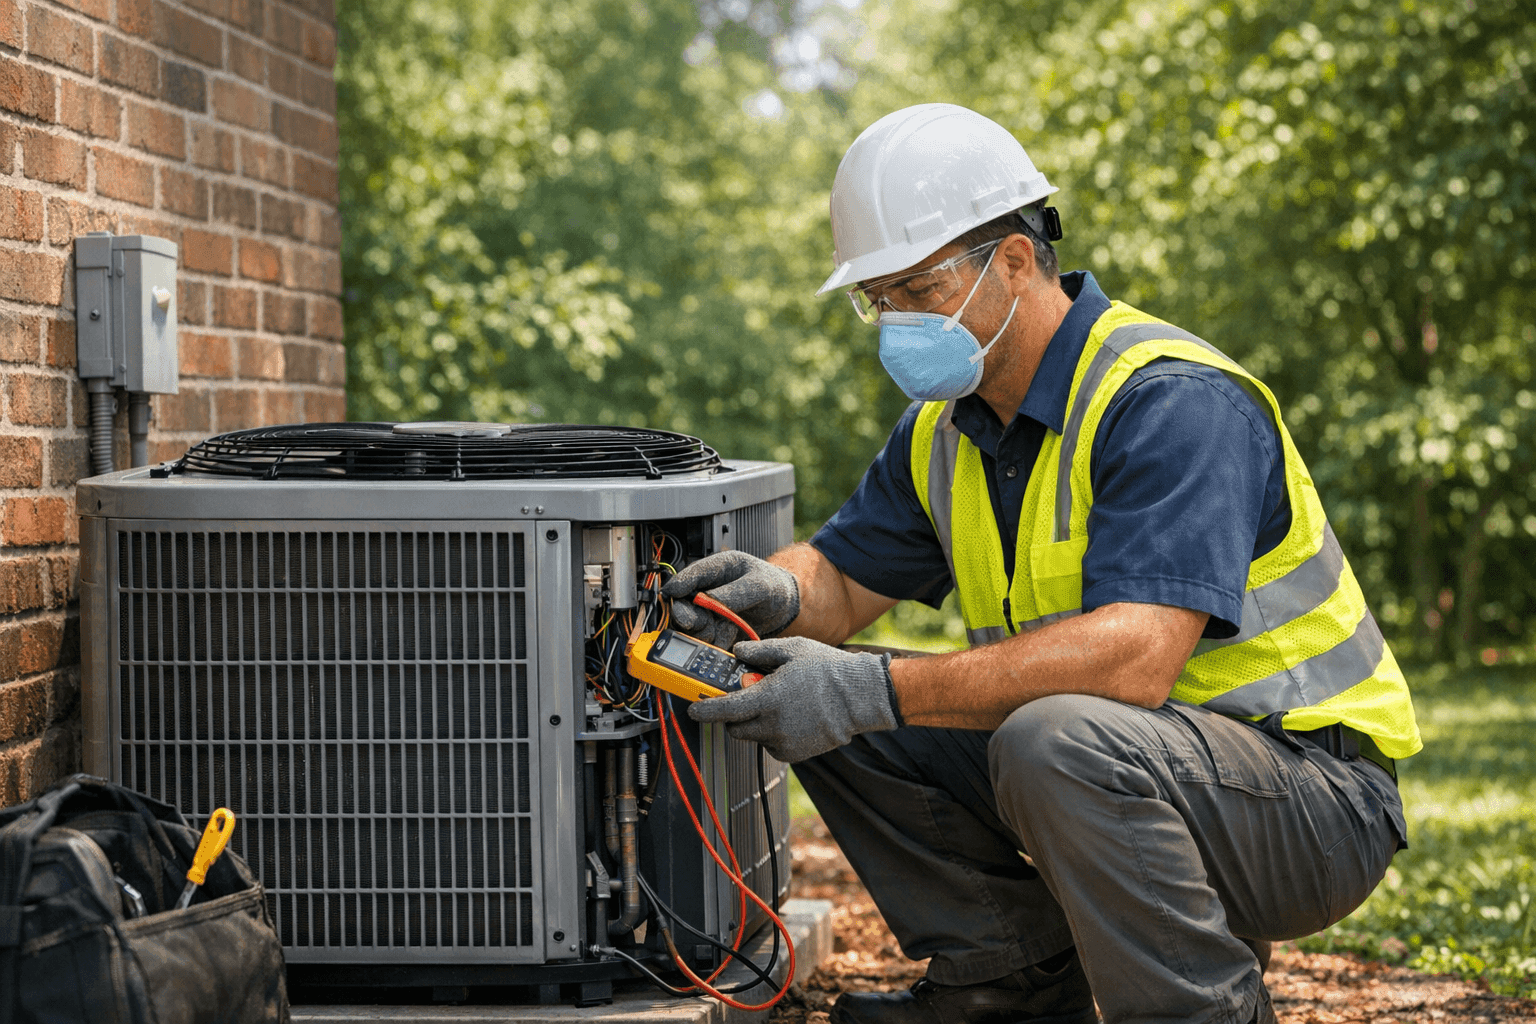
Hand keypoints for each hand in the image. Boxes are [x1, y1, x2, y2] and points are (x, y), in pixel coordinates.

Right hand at [660, 551, 800, 646]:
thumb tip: (710, 599)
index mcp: (718, 568)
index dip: (679, 584)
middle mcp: (709, 588)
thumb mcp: (761, 585)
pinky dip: (713, 642)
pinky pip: (706, 637)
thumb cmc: (774, 586)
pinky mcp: (716, 627)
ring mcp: (711, 609)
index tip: (672, 594)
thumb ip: (737, 592)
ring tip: (717, 633)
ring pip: (693, 623)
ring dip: (701, 631)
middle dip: (687, 614)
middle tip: (695, 623)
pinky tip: (725, 640)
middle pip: (685, 602)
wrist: (785, 607)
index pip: (692, 574)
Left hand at [688, 637, 901, 762]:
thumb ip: (759, 652)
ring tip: (781, 705)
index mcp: (767, 698)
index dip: (703, 711)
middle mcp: (772, 725)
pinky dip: (774, 734)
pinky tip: (793, 718)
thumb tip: (737, 652)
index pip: (723, 710)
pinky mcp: (795, 754)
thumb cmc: (828, 670)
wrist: (861, 697)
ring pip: (755, 736)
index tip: (693, 709)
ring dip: (757, 724)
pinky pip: (772, 745)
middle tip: (749, 697)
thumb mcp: (792, 650)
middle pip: (735, 727)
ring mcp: (784, 742)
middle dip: (734, 715)